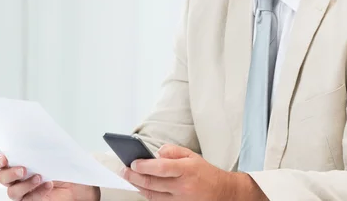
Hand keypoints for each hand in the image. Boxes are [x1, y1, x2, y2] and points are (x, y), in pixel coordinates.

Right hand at [0, 153, 99, 200]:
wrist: (81, 181)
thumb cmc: (67, 164)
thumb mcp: (58, 150)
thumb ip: (46, 145)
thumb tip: (39, 137)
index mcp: (21, 160)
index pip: (1, 161)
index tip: (4, 158)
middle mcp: (19, 176)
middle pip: (2, 177)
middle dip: (10, 173)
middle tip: (23, 169)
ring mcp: (25, 190)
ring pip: (12, 192)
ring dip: (24, 184)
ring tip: (40, 177)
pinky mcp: (32, 200)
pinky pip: (27, 199)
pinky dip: (37, 192)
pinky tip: (48, 185)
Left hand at [122, 144, 267, 200]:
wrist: (222, 193)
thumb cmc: (205, 173)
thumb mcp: (192, 156)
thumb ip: (173, 151)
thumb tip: (156, 153)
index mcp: (186, 170)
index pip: (161, 167)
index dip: (145, 165)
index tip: (133, 162)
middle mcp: (182, 186)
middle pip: (153, 183)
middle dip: (135, 177)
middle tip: (124, 170)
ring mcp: (180, 200)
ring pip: (152, 195)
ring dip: (138, 186)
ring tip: (129, 178)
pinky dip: (147, 195)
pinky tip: (141, 188)